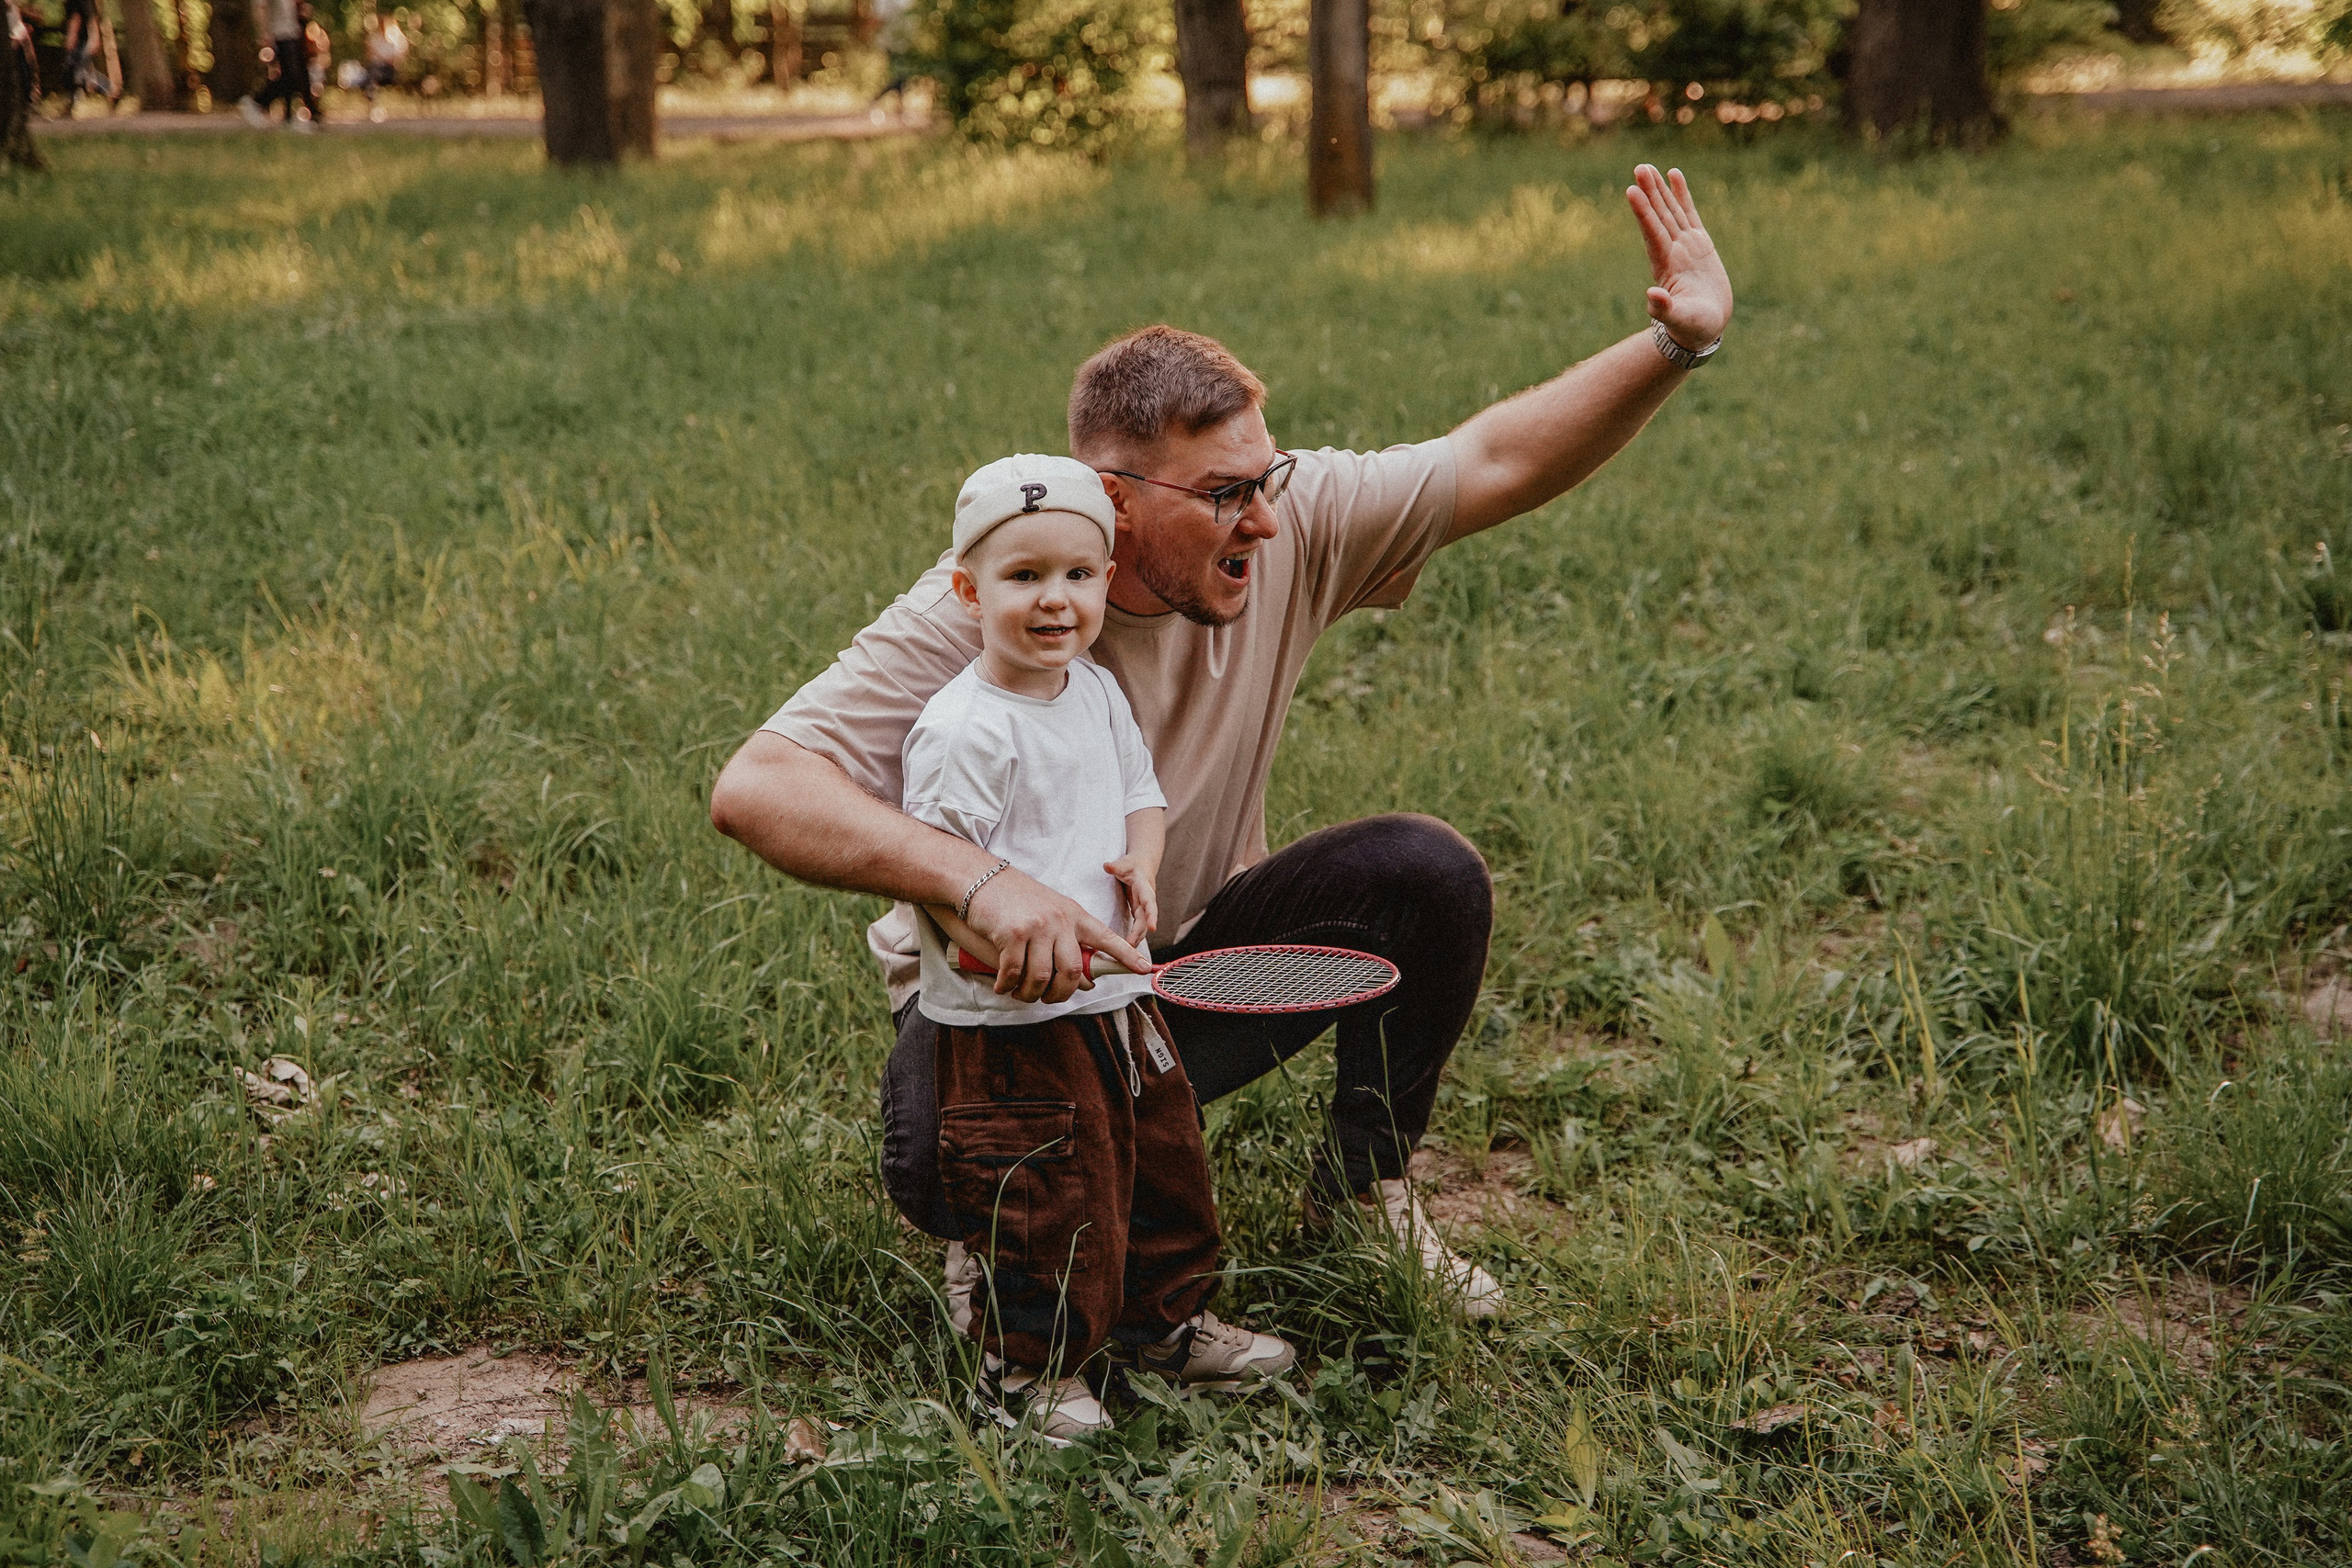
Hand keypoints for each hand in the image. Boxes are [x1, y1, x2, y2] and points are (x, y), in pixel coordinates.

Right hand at [966, 866, 1151, 1004]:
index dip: (1126, 956)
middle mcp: (1059, 920)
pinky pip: (1014, 973)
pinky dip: (1007, 986)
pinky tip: (1003, 986)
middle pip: (1072, 971)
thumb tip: (1086, 981)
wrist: (981, 877)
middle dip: (1061, 994)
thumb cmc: (1015, 899)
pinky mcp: (1012, 933)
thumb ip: (1068, 941)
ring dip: (1030, 994)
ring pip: (1042, 978)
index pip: (1107, 937)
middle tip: (1048, 998)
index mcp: (1074, 914)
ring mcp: (1036, 926)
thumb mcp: (1050, 912)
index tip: (1144, 970)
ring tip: (1021, 993)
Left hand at [1104, 855, 1158, 944]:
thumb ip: (1116, 866)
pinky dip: (1136, 935)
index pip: (1150, 902)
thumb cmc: (1133, 864)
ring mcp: (1143, 906)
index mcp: (1144, 887)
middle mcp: (1146, 899)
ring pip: (1143, 924)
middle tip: (1130, 945)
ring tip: (1129, 949)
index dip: (1152, 915)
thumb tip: (1107, 866)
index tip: (1152, 927)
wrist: (1143, 865)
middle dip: (1140, 932)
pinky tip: (1129, 946)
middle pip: (1146, 918)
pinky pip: (1139, 925)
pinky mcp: (1139, 911)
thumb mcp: (1125, 863)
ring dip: (1138, 937)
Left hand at [1625, 164, 1732, 352]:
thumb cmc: (1692, 327)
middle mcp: (1672, 252)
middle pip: (1658, 216)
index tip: (1632, 191)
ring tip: (1648, 167)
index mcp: (1666, 266)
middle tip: (1639, 167)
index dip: (1643, 213)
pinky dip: (1681, 195)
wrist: (1705, 328)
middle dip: (1649, 192)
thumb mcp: (1679, 319)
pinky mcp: (1699, 244)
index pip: (1653, 233)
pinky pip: (1689, 213)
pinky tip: (1674, 174)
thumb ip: (1664, 308)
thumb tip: (1652, 295)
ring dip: (1660, 190)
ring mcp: (1685, 246)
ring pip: (1670, 211)